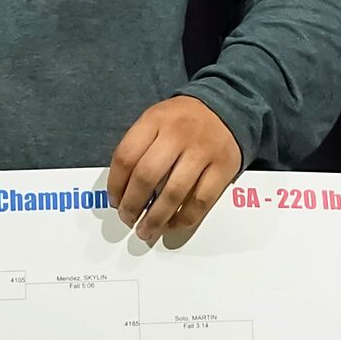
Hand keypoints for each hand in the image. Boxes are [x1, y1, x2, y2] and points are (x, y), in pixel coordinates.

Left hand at [108, 96, 244, 246]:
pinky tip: (171, 225)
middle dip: (132, 205)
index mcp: (155, 120)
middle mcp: (178, 134)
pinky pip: (201, 201)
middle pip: (146, 176)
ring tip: (145, 230)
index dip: (115, 185)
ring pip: (174, 193)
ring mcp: (203, 151)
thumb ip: (139, 148)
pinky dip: (183, 219)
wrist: (226, 108)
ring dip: (155, 218)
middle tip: (127, 219)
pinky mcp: (223, 168)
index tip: (115, 201)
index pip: (125, 156)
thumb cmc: (182, 121)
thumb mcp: (155, 120)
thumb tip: (123, 192)